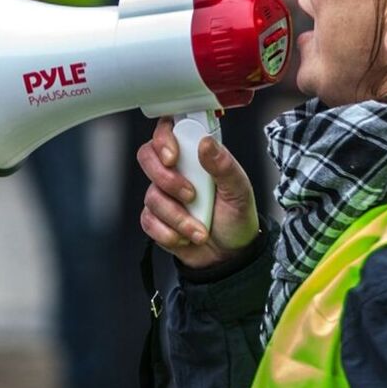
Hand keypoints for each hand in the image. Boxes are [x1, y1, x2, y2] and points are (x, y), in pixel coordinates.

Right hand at [138, 118, 259, 269]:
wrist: (230, 256)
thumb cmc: (236, 218)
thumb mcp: (239, 191)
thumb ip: (224, 166)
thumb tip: (206, 143)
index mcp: (196, 157)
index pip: (168, 131)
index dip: (163, 138)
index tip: (173, 156)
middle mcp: (175, 171)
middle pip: (147, 157)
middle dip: (167, 179)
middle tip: (191, 195)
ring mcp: (163, 195)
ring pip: (152, 196)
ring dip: (178, 217)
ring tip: (200, 229)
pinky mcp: (155, 219)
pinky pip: (148, 221)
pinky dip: (169, 233)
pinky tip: (186, 237)